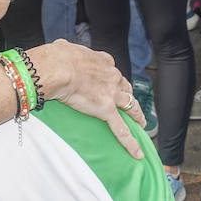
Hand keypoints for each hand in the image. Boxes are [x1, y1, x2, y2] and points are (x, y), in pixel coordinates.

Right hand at [26, 40, 145, 157]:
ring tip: (142, 123)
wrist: (59, 67)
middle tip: (130, 102)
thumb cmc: (58, 57)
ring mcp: (111, 94)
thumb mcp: (65, 48)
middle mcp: (111, 76)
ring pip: (130, 106)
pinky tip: (137, 152)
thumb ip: (66, 50)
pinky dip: (130, 142)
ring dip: (137, 115)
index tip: (112, 80)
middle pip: (125, 87)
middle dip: (128, 95)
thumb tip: (60, 48)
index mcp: (102, 61)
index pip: (112, 70)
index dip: (113, 76)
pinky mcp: (107, 110)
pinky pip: (121, 129)